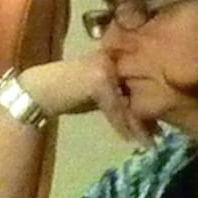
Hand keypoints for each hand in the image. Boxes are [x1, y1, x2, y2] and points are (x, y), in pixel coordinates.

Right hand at [19, 53, 155, 145]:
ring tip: (148, 141)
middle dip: (149, 115)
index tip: (159, 123)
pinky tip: (128, 138)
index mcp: (116, 57)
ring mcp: (106, 67)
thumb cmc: (67, 93)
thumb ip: (119, 98)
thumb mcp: (99, 95)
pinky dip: (121, 125)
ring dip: (138, 124)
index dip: (151, 102)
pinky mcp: (98, 81)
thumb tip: (144, 114)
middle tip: (159, 135)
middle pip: (137, 91)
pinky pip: (115, 108)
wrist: (38, 92)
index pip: (140, 81)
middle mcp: (114, 57)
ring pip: (128, 101)